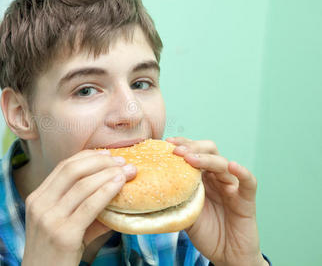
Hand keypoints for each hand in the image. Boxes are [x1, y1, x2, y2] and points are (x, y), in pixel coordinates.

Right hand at [21, 150, 136, 265]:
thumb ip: (84, 209)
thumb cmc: (56, 254)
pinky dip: (107, 191)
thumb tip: (114, 193)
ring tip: (128, 171)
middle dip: (100, 161)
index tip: (108, 155)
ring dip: (109, 174)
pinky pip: (89, 206)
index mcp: (37, 198)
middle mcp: (40, 204)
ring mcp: (49, 219)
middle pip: (72, 170)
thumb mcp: (64, 225)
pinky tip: (120, 185)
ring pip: (82, 185)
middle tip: (122, 161)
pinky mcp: (64, 234)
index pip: (63, 167)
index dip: (88, 157)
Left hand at [166, 137, 266, 265]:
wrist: (226, 256)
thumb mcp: (184, 213)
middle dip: (192, 147)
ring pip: (222, 164)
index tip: (167, 143)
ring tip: (190, 158)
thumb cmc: (206, 232)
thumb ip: (174, 199)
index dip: (182, 144)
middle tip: (176, 151)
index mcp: (202, 178)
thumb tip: (149, 188)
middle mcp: (217, 178)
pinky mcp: (246, 200)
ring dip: (206, 159)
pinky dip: (242, 172)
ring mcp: (232, 187)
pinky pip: (248, 182)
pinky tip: (232, 166)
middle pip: (209, 151)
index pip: (194, 152)